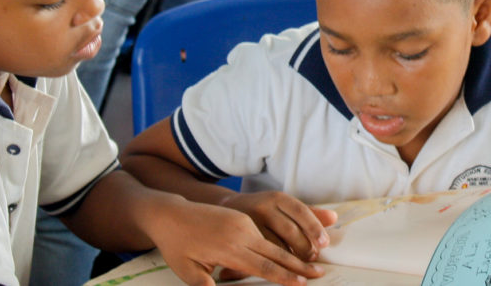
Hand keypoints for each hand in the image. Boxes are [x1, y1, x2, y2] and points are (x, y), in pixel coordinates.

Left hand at [145, 196, 323, 285]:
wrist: (170, 213)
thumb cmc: (176, 245)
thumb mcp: (186, 271)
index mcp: (229, 249)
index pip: (263, 266)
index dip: (284, 276)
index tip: (303, 283)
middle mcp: (240, 233)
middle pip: (276, 252)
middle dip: (299, 264)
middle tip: (320, 272)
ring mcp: (242, 223)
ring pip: (273, 241)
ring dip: (292, 252)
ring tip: (311, 261)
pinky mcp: (241, 218)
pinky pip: (264, 232)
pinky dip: (279, 242)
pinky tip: (289, 251)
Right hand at [221, 190, 337, 261]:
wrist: (229, 208)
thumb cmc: (264, 209)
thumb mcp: (284, 206)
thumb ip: (309, 213)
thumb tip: (333, 218)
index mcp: (278, 198)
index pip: (300, 211)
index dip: (314, 227)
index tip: (324, 242)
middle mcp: (264, 207)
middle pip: (289, 229)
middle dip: (304, 246)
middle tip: (313, 257)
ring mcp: (250, 222)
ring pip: (275, 244)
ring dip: (291, 257)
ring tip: (302, 265)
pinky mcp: (241, 237)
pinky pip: (262, 252)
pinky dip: (275, 260)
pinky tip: (283, 265)